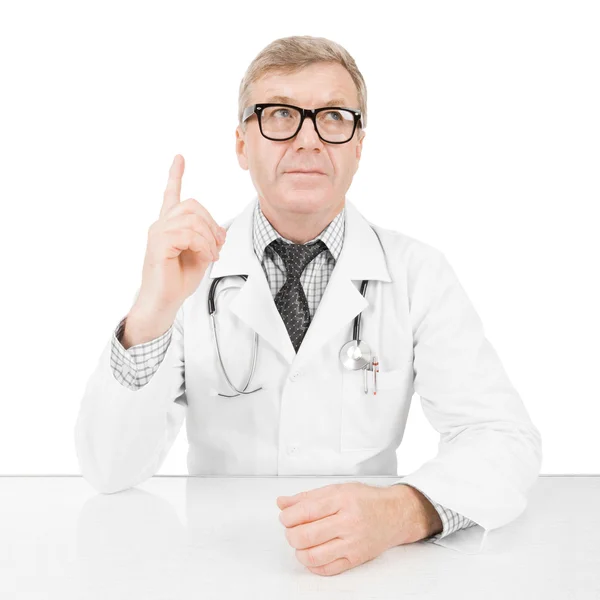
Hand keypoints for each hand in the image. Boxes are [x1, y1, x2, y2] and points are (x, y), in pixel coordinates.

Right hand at [134, 154, 226, 316]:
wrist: (164, 302)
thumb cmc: (177, 281)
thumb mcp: (201, 256)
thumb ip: (208, 239)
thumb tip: (219, 230)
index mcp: (169, 226)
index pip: (171, 195)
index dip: (175, 175)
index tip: (179, 158)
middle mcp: (161, 225)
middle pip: (193, 205)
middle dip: (212, 224)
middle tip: (218, 245)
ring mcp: (157, 233)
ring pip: (193, 220)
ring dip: (209, 238)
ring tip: (212, 255)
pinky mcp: (158, 243)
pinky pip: (188, 234)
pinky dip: (203, 246)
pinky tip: (206, 257)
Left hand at [276, 482, 428, 576]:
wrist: (394, 514)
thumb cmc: (367, 500)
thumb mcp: (337, 489)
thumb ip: (307, 497)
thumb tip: (283, 503)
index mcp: (342, 500)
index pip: (306, 511)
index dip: (288, 516)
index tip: (285, 516)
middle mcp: (348, 522)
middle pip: (306, 535)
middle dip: (291, 534)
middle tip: (291, 530)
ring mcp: (352, 543)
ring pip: (314, 556)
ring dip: (299, 551)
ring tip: (300, 543)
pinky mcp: (355, 559)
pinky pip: (327, 569)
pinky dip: (312, 565)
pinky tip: (311, 555)